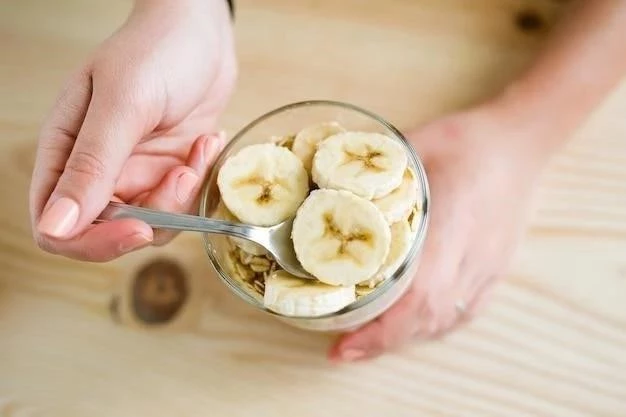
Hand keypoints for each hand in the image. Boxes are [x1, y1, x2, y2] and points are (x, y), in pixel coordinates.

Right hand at [30, 0, 235, 260]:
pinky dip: (200, 180)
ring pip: (154, 222)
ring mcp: (136, 172)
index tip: (137, 227)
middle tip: (181, 175)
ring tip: (198, 148)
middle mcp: (98, 171)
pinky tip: (207, 140)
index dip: (93, 242)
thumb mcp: (123, 105)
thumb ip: (91, 165)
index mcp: (65, 153)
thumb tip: (54, 226)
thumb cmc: (155, 51)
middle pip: (111, 232)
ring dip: (182, 196)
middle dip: (153, 216)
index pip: (57, 227)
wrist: (201, 30)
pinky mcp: (169, 170)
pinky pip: (183, 202)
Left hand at [329, 105, 544, 360]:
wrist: (522, 143)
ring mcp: (488, 267)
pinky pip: (463, 312)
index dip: (380, 329)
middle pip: (427, 318)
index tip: (343, 345)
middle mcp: (472, 256)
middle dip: (381, 343)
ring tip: (366, 343)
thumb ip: (376, 170)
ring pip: (445, 320)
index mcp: (452, 224)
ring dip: (404, 338)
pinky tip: (409, 329)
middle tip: (342, 350)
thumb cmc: (470, 140)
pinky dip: (430, 326)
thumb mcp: (418, 143)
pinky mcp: (496, 269)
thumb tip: (329, 180)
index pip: (418, 294)